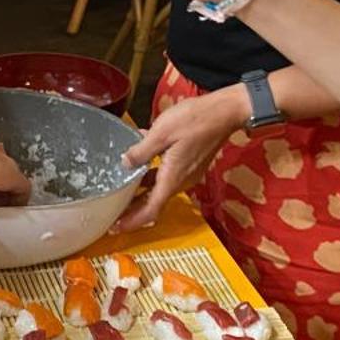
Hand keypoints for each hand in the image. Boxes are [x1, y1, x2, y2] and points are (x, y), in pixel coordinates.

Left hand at [115, 86, 248, 230]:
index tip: (115, 227)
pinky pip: (167, 177)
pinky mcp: (191, 165)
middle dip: (133, 211)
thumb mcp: (161, 132)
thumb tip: (125, 163)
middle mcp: (181, 181)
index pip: (150, 210)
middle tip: (113, 213)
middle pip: (154, 203)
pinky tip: (141, 162)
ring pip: (160, 190)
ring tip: (122, 190)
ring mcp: (188, 174)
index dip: (132, 221)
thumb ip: (140, 151)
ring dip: (141, 193)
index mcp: (172, 178)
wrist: (226, 112)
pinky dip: (152, 176)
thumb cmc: (196, 119)